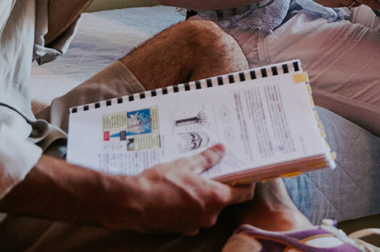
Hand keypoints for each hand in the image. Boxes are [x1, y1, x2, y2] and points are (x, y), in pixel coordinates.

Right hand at [116, 144, 253, 234]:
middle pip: (224, 200)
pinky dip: (189, 206)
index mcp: (216, 198)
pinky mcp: (181, 229)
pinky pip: (192, 216)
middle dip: (218, 187)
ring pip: (206, 209)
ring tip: (190, 181)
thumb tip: (221, 149)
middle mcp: (209, 216)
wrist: (132, 203)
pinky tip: (177, 194)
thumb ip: (207, 158)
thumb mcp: (186, 164)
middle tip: (212, 172)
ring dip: (202, 197)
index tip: (245, 174)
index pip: (244, 194)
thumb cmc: (160, 183)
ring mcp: (194, 225)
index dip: (246, 183)